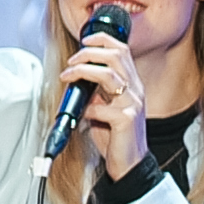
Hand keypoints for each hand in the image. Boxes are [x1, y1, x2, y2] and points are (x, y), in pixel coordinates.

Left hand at [53, 16, 150, 182]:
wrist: (129, 163)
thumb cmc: (115, 136)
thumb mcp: (104, 106)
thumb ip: (95, 91)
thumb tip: (75, 78)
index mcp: (132, 83)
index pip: (121, 49)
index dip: (102, 40)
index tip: (84, 41)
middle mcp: (135, 90)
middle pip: (115, 55)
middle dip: (88, 53)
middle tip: (72, 62)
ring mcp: (132, 104)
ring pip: (108, 74)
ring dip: (82, 72)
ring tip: (68, 77)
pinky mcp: (126, 119)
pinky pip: (100, 107)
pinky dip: (86, 109)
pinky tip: (82, 117)